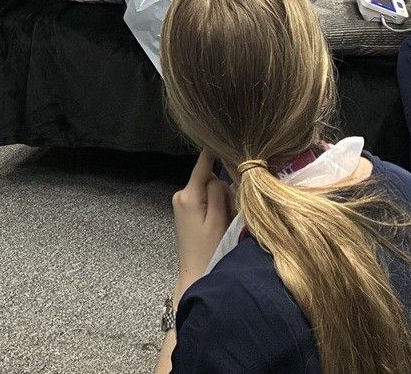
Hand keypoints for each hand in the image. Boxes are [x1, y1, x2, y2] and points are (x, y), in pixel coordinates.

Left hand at [172, 151, 233, 293]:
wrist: (195, 276)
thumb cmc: (209, 251)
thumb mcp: (218, 220)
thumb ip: (217, 193)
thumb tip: (216, 174)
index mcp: (188, 195)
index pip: (203, 164)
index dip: (214, 150)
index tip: (224, 134)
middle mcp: (181, 195)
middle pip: (210, 178)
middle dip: (223, 190)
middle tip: (229, 213)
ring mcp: (182, 203)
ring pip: (210, 189)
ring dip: (220, 201)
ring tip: (224, 223)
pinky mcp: (186, 211)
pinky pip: (205, 199)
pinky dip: (215, 207)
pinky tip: (218, 224)